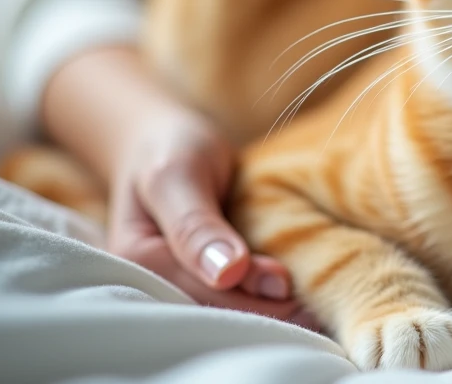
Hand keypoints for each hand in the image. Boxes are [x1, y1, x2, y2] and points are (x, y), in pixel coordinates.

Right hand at [108, 107, 314, 326]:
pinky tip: (297, 297)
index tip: (286, 284)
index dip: (246, 295)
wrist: (164, 140)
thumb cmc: (170, 149)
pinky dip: (264, 296)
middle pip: (215, 309)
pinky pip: (234, 293)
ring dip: (269, 309)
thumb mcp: (178, 174)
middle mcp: (153, 283)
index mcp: (138, 263)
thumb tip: (227, 274)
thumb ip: (196, 224)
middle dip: (264, 310)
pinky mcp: (202, 276)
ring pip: (228, 308)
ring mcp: (179, 281)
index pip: (199, 293)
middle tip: (313, 307)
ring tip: (312, 308)